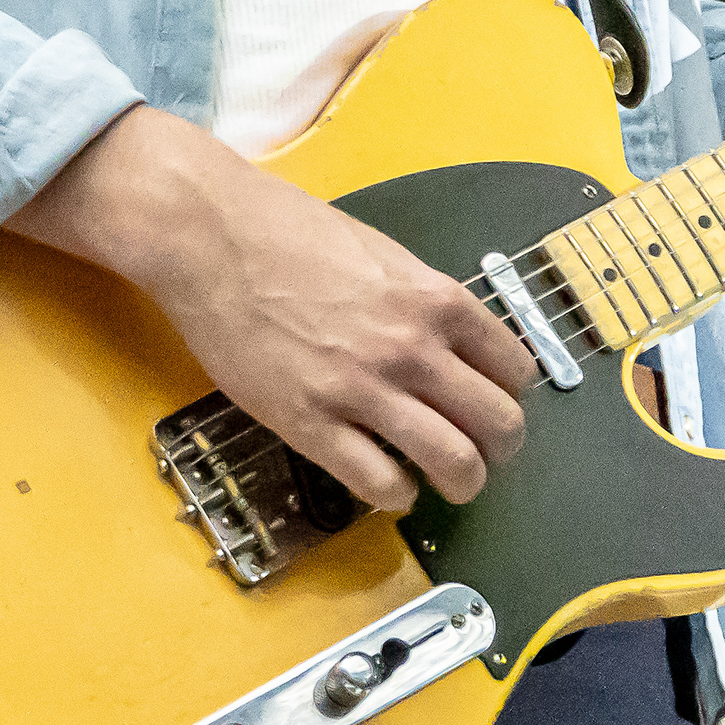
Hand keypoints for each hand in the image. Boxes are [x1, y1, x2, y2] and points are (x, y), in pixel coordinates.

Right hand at [11, 105, 537, 510]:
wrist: (208, 236)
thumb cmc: (286, 230)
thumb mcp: (379, 251)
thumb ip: (421, 300)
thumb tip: (448, 341)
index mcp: (435, 300)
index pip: (515, 369)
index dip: (509, 395)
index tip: (492, 403)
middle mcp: (412, 348)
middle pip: (499, 425)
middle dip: (499, 449)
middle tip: (483, 454)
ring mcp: (363, 389)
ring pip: (454, 463)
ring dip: (461, 482)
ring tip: (447, 483)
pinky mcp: (311, 423)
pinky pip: (381, 484)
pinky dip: (396, 494)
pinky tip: (387, 483)